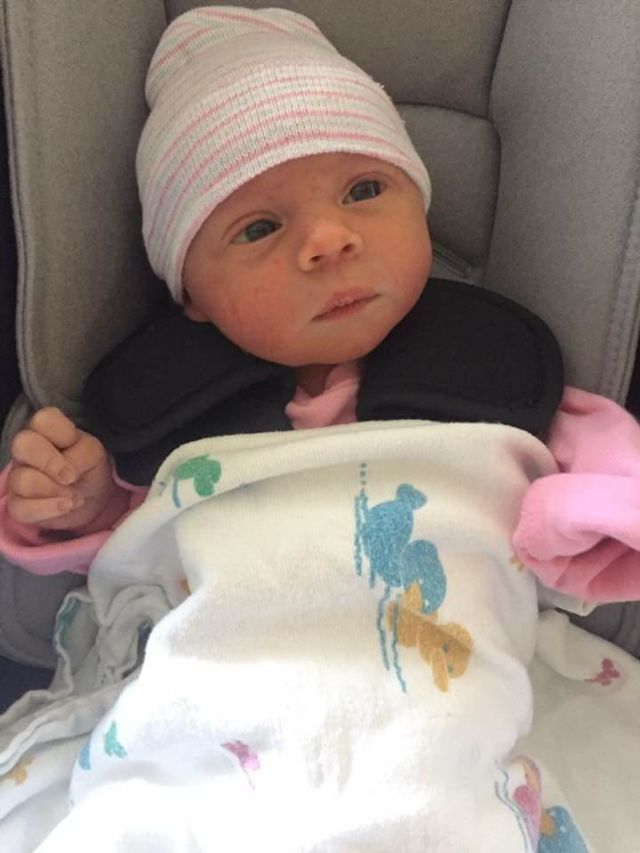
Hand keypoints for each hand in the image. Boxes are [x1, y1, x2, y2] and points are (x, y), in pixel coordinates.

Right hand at [7, 407, 122, 531]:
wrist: (93, 497)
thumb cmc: (89, 467)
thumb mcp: (94, 453)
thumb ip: (81, 454)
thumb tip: (65, 475)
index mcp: (45, 429)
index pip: (43, 419)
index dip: (61, 432)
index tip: (74, 444)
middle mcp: (26, 449)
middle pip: (22, 444)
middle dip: (50, 462)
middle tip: (71, 477)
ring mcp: (18, 476)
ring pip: (23, 480)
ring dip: (55, 491)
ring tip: (75, 496)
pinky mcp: (18, 503)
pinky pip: (21, 508)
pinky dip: (48, 509)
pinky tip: (66, 506)